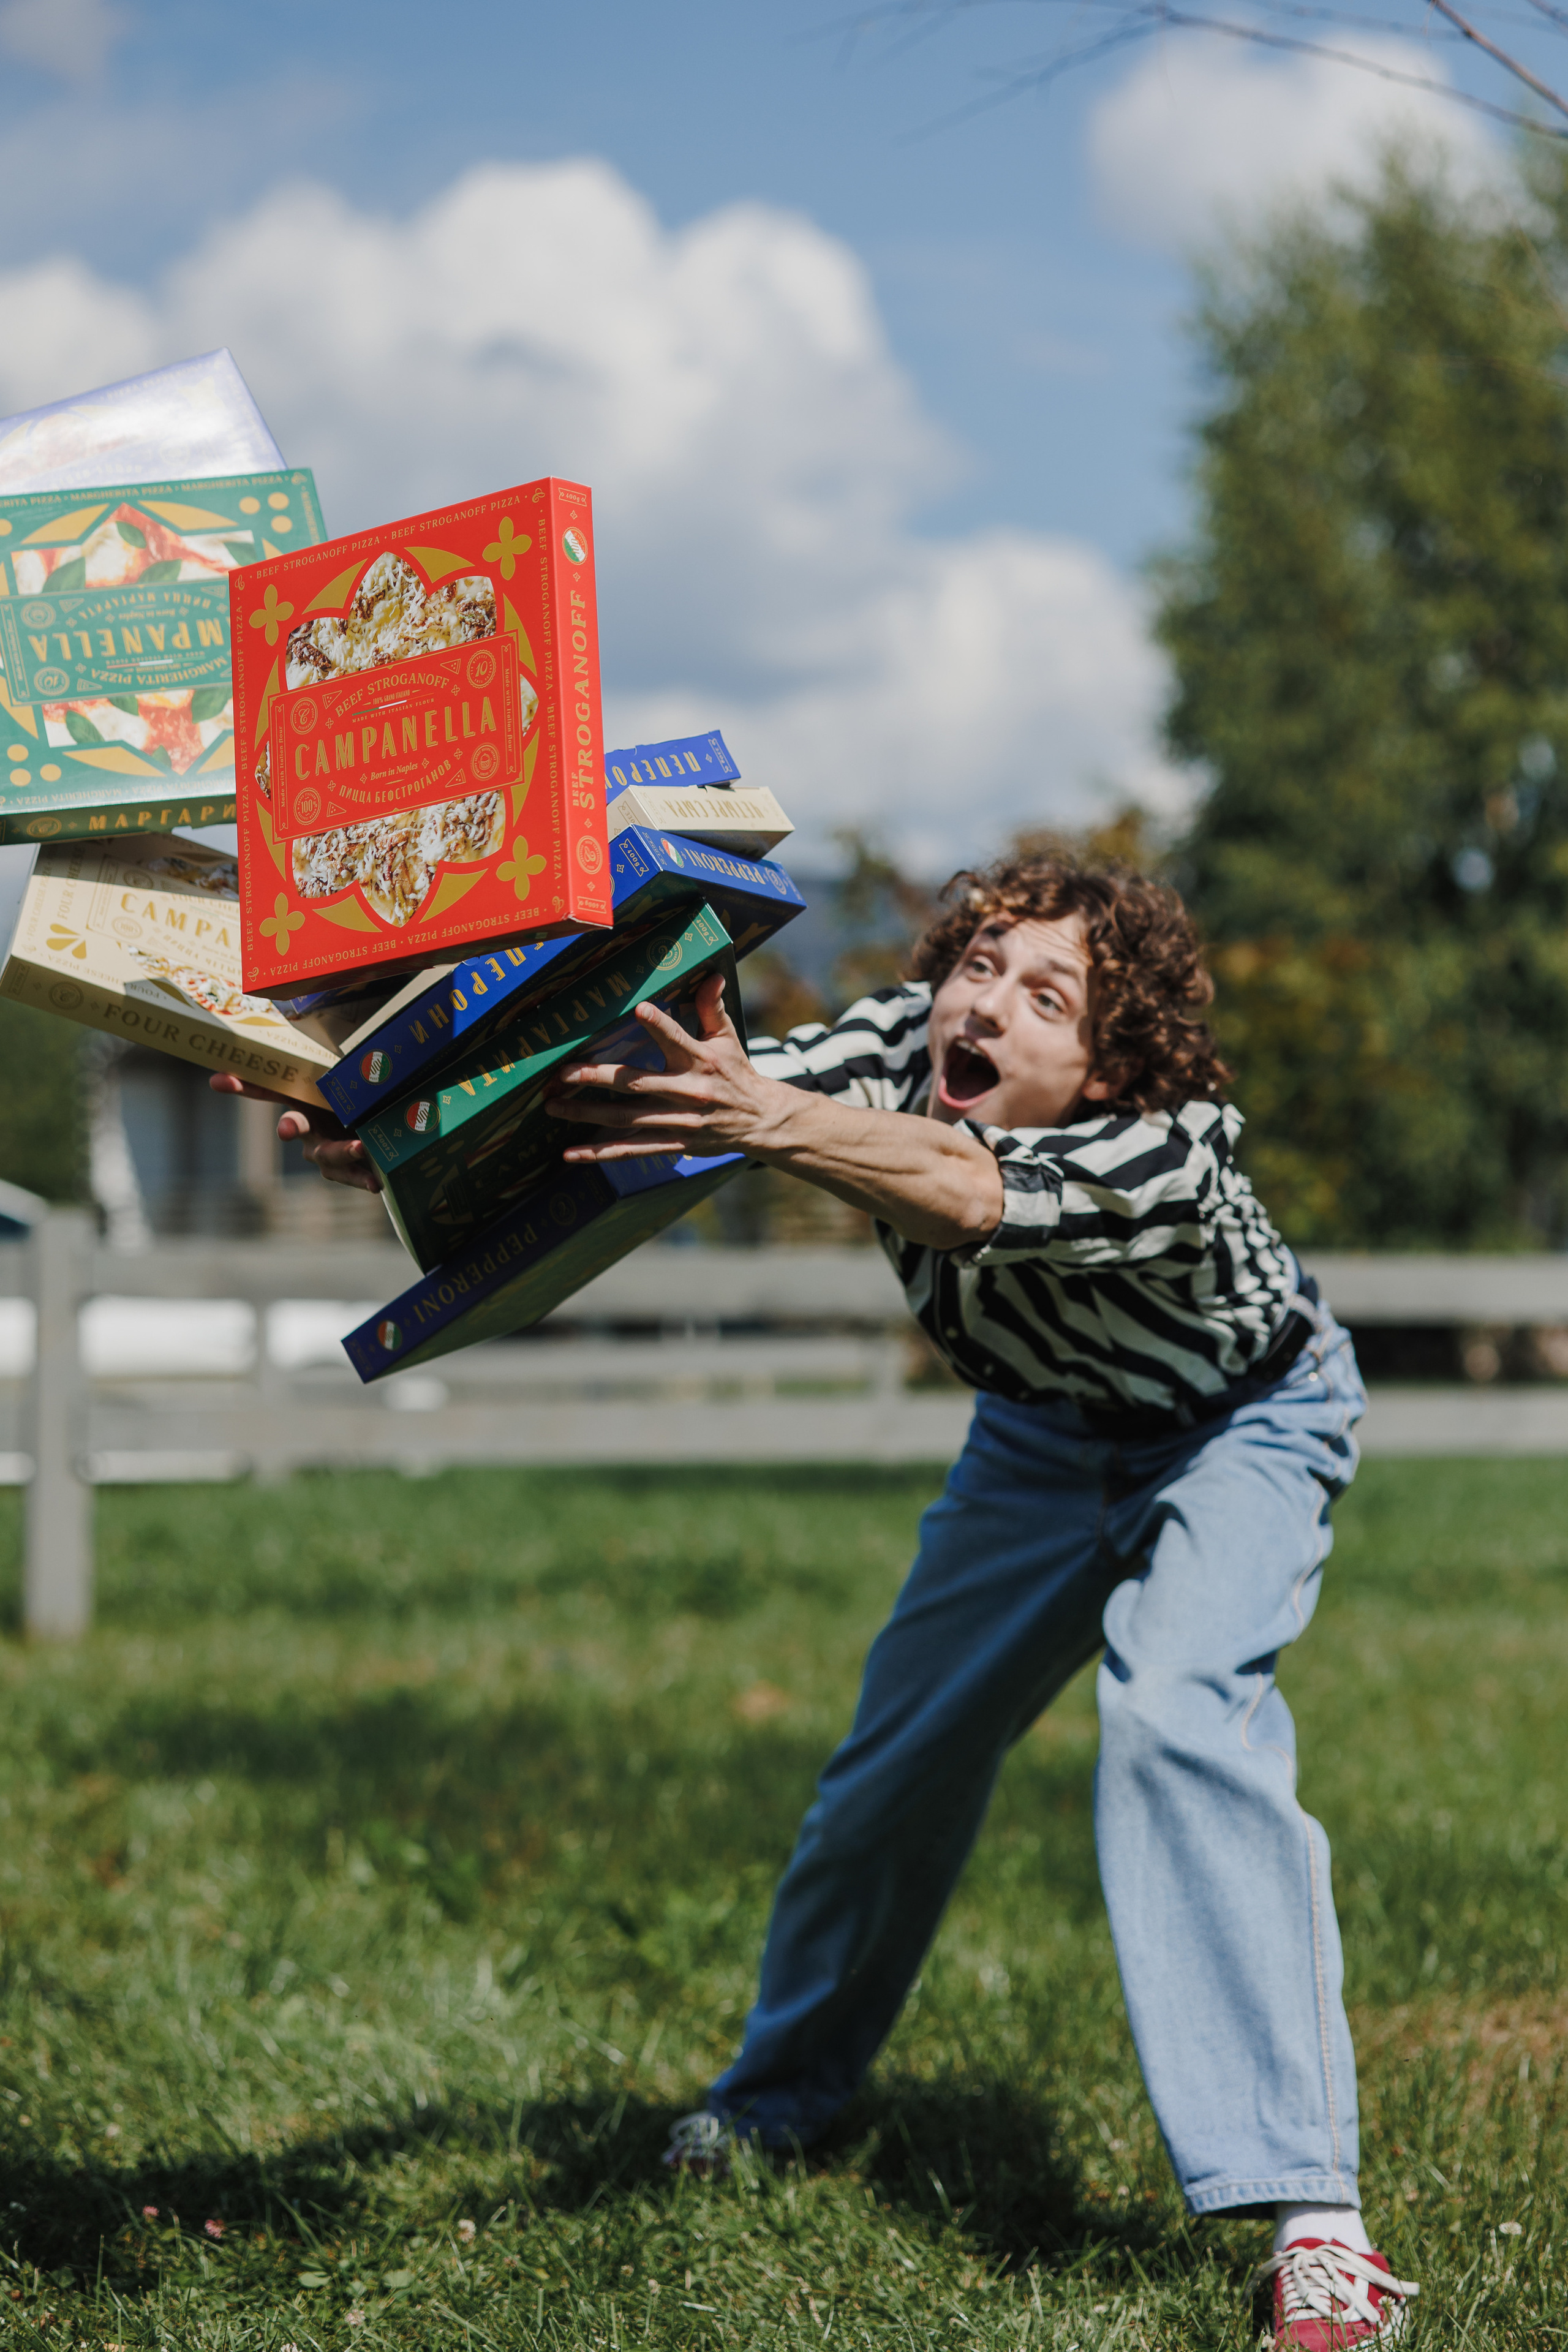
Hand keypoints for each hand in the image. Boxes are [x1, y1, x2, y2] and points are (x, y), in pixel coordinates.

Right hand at [208, 1071, 382, 1192]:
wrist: (383, 1129)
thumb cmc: (364, 1099)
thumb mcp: (356, 1079)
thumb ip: (349, 1062)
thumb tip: (341, 1036)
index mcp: (304, 1098)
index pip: (267, 1089)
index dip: (243, 1084)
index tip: (217, 1080)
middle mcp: (307, 1126)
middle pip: (293, 1125)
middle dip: (289, 1126)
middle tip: (286, 1129)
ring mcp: (321, 1150)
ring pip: (324, 1154)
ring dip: (341, 1151)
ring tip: (360, 1148)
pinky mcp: (341, 1169)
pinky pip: (347, 1175)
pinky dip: (360, 1178)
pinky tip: (374, 1183)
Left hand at [548, 972, 780, 1160]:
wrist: (761, 1121)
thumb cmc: (736, 1073)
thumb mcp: (728, 1039)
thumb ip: (712, 1008)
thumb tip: (711, 975)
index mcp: (700, 1060)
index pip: (678, 1039)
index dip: (660, 1026)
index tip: (640, 1010)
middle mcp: (687, 1091)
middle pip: (637, 1083)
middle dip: (597, 1078)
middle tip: (563, 1073)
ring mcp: (679, 1121)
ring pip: (626, 1119)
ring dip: (587, 1114)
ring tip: (554, 1105)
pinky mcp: (675, 1144)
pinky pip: (632, 1150)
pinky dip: (600, 1153)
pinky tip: (570, 1153)